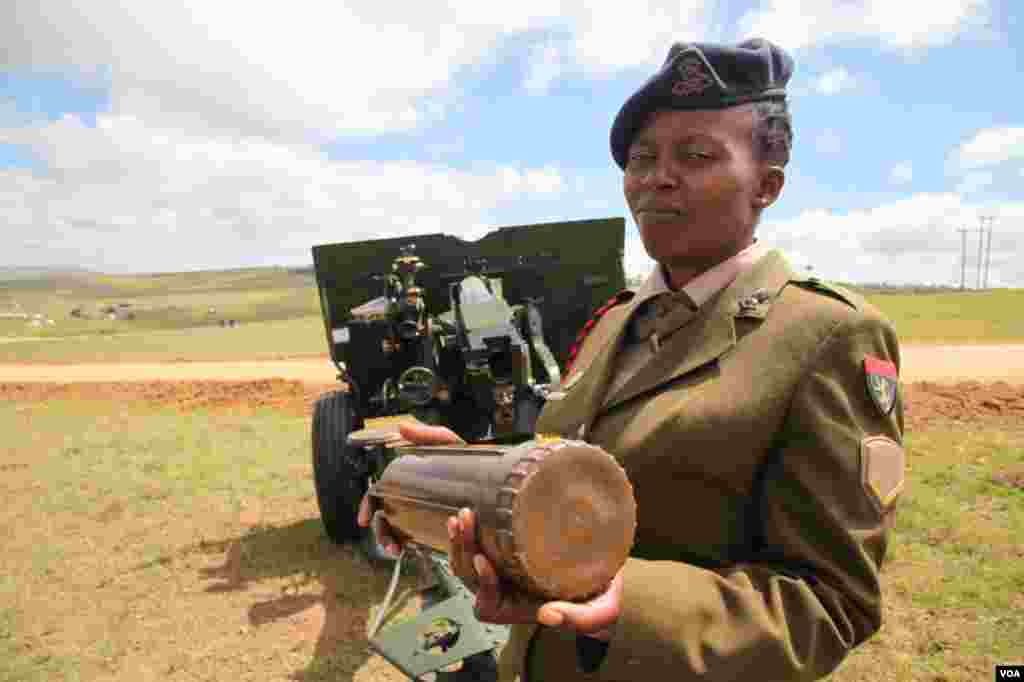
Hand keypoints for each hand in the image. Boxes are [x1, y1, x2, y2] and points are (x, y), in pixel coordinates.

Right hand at [356, 422, 464, 555]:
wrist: (495, 483)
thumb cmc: (469, 460)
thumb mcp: (449, 444)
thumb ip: (428, 435)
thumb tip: (401, 426)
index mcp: (407, 480)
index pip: (379, 494)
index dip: (367, 506)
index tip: (364, 520)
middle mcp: (410, 498)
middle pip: (384, 518)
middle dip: (381, 533)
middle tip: (389, 545)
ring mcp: (420, 514)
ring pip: (396, 532)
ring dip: (391, 543)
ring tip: (397, 551)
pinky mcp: (434, 528)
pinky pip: (415, 541)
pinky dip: (408, 547)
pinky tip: (411, 551)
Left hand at [447, 507, 622, 639]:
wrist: (607, 567)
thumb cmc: (602, 593)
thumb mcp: (602, 610)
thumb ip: (582, 620)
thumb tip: (546, 616)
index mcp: (522, 608)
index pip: (488, 605)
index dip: (483, 584)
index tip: (484, 559)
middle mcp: (508, 592)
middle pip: (471, 578)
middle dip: (463, 551)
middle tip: (465, 521)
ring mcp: (504, 571)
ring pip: (468, 563)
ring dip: (460, 541)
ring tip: (462, 516)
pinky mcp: (506, 550)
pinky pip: (476, 546)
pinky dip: (468, 533)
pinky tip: (469, 513)